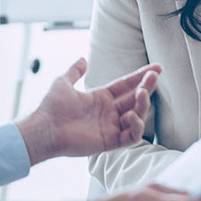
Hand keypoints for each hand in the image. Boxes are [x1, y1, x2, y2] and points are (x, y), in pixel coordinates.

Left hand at [18, 59, 160, 164]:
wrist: (43, 128)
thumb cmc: (50, 107)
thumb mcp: (62, 83)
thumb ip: (74, 71)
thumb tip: (83, 59)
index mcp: (101, 98)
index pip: (126, 85)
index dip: (141, 76)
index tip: (157, 68)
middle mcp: (109, 112)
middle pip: (135, 99)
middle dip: (147, 87)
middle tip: (154, 76)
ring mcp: (111, 127)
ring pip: (137, 116)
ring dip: (143, 105)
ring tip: (141, 94)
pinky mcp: (110, 142)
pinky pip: (131, 136)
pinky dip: (137, 127)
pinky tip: (133, 115)